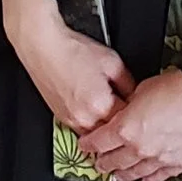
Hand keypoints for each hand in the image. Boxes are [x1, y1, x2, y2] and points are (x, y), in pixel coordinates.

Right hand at [2, 0, 130, 134]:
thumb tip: (135, 96)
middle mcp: (84, 118)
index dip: (135, 112)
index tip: (137, 106)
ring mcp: (71, 120)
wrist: (44, 46)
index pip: (127, 121)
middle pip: (111, 132)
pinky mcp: (61, 117)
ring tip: (107, 105)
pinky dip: (90, 121)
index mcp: (100, 105)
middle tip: (125, 108)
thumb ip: (128, 82)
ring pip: (96, 133)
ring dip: (104, 125)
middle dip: (120, 122)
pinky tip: (92, 104)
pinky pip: (82, 128)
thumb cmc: (72, 50)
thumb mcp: (112, 61)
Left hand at [77, 69, 181, 180]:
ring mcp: (160, 158)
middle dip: (103, 162)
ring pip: (136, 173)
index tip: (86, 145)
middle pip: (114, 161)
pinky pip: (160, 176)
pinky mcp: (180, 163)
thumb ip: (129, 106)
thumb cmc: (178, 87)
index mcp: (126, 129)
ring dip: (124, 174)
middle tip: (99, 162)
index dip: (89, 145)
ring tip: (118, 174)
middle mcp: (140, 148)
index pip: (98, 143)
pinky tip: (146, 178)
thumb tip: (127, 110)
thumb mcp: (141, 89)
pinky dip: (150, 178)